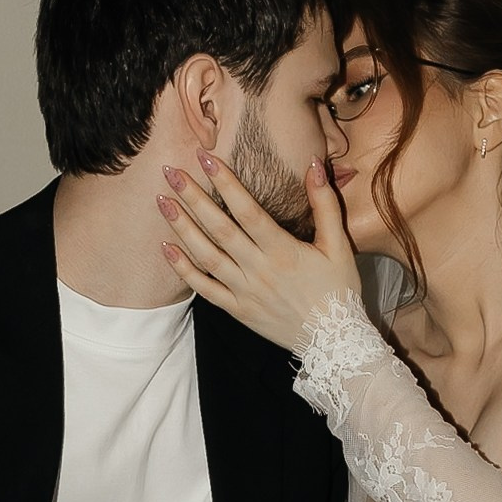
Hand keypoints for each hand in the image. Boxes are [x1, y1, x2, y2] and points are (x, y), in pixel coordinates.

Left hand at [158, 150, 355, 350]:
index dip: (225, 183)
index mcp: (283, 250)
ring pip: (206, 256)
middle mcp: (259, 269)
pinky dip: (183, 270)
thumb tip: (313, 164)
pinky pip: (205, 289)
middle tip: (170, 172)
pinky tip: (166, 248)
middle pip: (219, 228)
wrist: (335, 343)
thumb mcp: (338, 245)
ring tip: (162, 202)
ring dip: (182, 228)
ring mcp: (245, 292)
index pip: (248, 210)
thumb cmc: (339, 291)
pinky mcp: (238, 310)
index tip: (205, 158)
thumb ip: (325, 204)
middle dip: (192, 197)